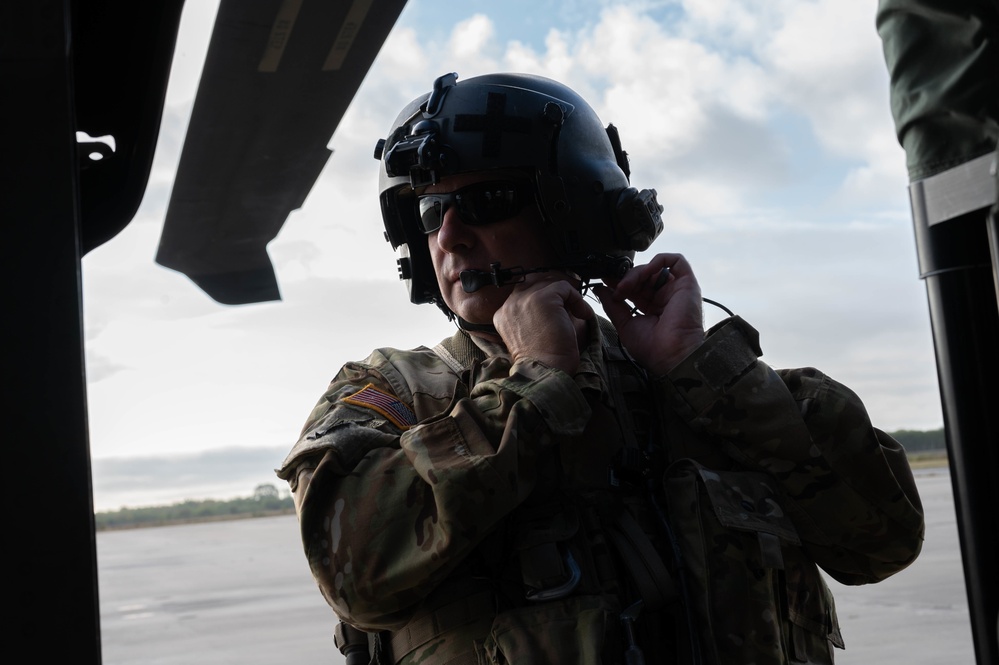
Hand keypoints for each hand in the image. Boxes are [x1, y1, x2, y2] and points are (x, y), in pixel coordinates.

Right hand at [493, 275, 594, 374]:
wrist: (544, 372)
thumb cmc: (542, 362)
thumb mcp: (530, 335)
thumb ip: (534, 316)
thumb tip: (559, 301)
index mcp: (502, 314)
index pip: (522, 291)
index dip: (544, 294)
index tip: (560, 305)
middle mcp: (509, 304)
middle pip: (534, 281)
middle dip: (555, 289)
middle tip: (571, 302)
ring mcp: (524, 299)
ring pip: (550, 282)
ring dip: (567, 295)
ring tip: (578, 312)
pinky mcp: (542, 298)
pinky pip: (564, 287)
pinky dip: (577, 299)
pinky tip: (583, 314)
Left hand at [594, 253, 703, 375]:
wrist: (672, 356)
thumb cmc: (652, 348)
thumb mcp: (625, 325)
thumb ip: (613, 306)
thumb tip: (600, 289)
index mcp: (652, 308)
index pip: (634, 288)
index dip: (619, 282)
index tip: (604, 280)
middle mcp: (664, 297)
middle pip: (643, 276)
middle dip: (625, 277)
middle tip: (612, 285)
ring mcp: (675, 290)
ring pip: (654, 268)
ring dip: (636, 273)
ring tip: (625, 287)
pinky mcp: (687, 284)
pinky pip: (676, 261)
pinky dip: (658, 260)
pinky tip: (645, 272)